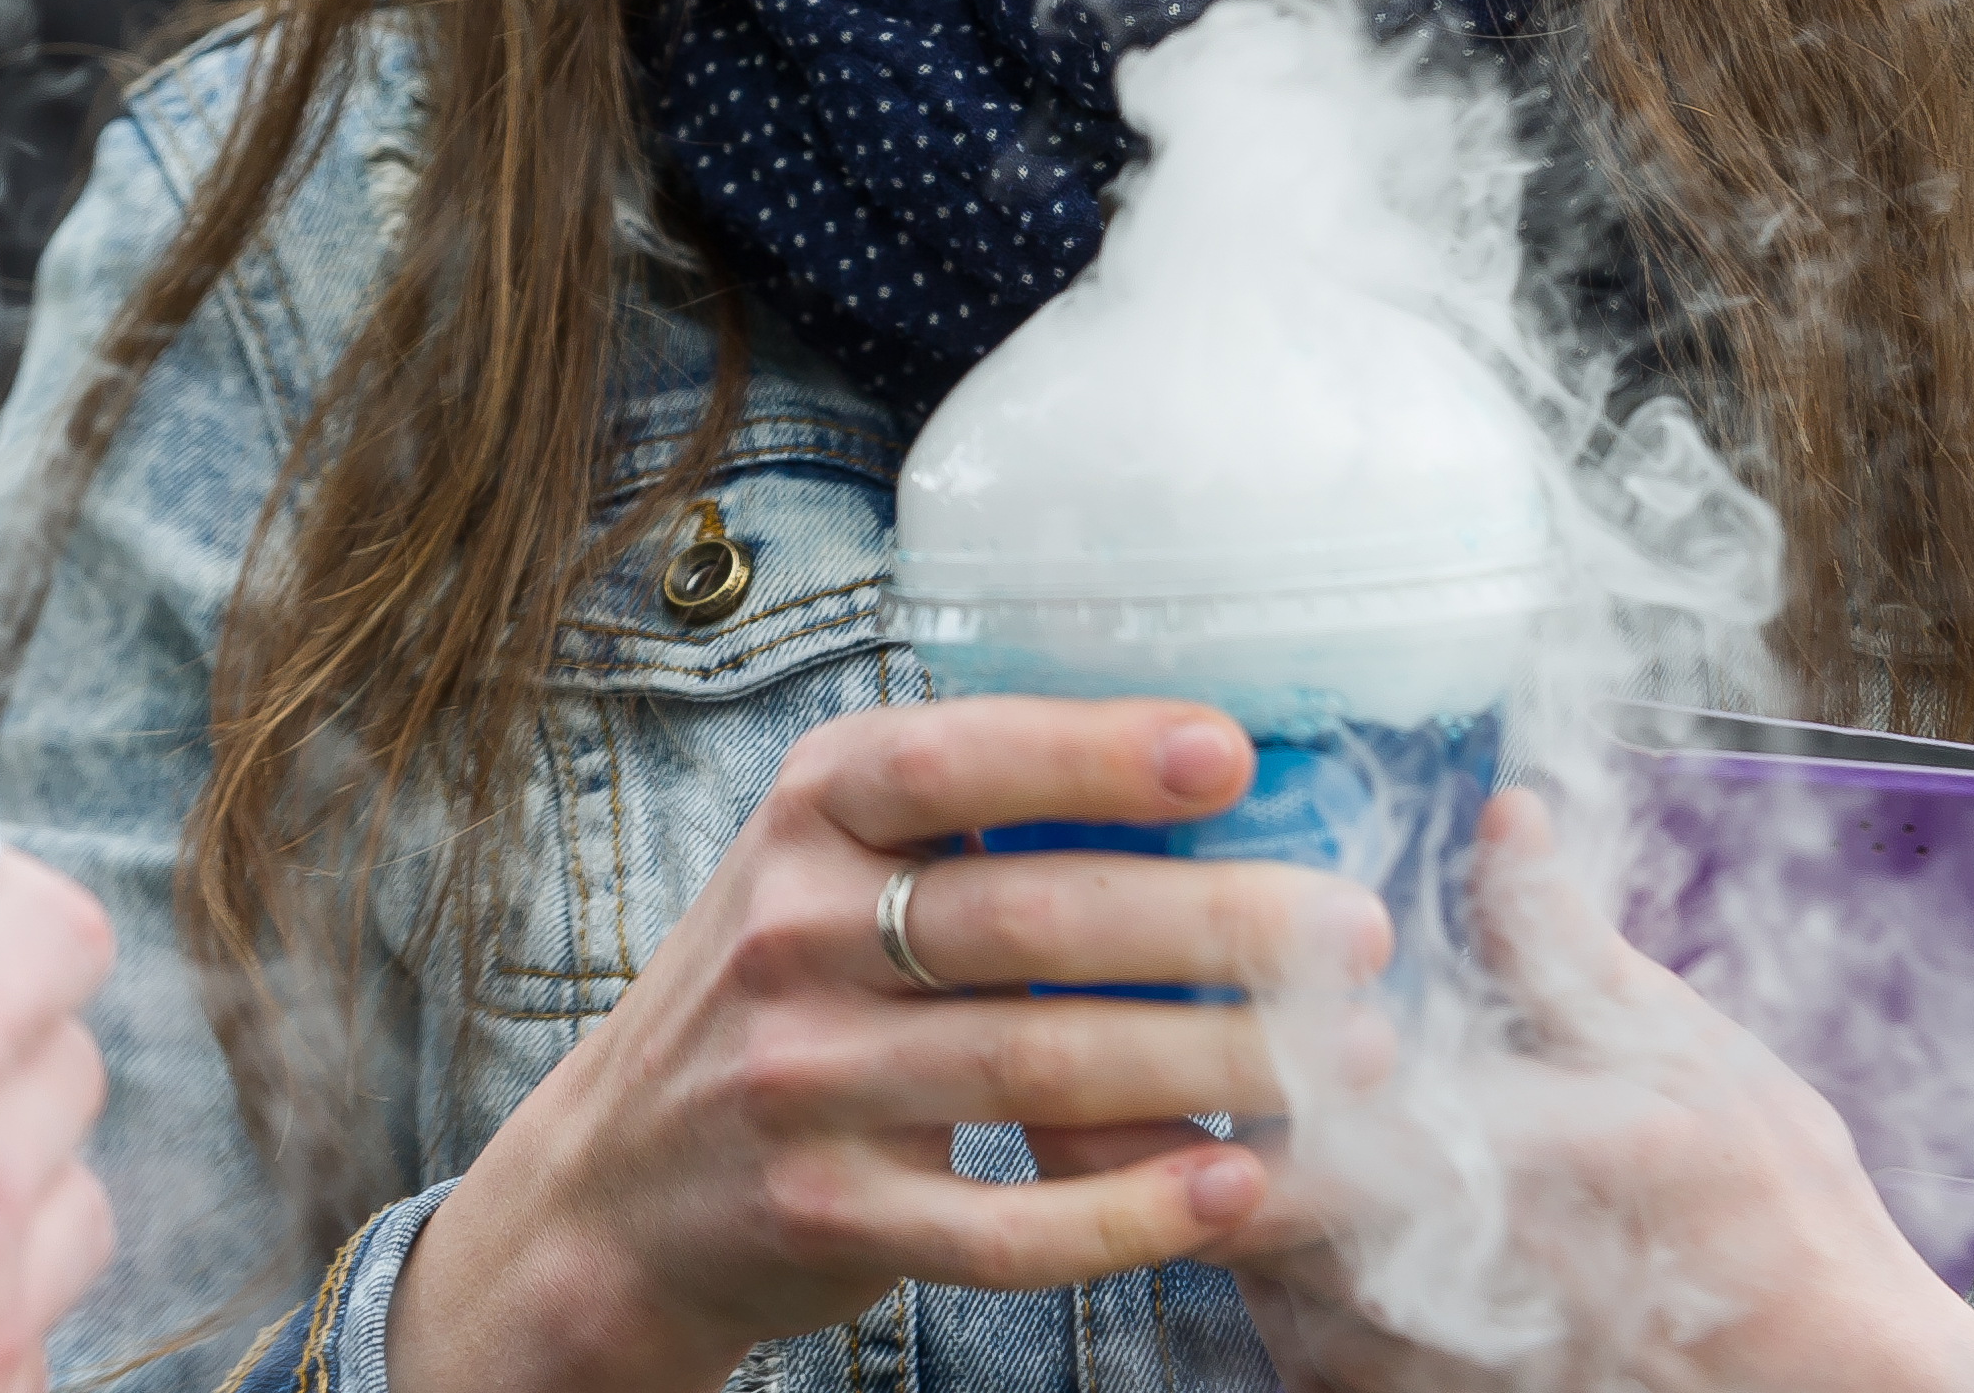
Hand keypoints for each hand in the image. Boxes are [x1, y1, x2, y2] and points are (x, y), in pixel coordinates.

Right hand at [387, 697, 1396, 1392]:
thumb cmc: (785, 994)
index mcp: (809, 811)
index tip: (1233, 751)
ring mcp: (800, 1078)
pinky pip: (1003, 1222)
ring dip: (1212, 1064)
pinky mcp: (826, 1212)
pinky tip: (1229, 1190)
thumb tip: (1217, 765)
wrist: (617, 1190)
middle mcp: (792, 930)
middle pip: (1031, 920)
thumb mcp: (829, 866)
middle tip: (1356, 931)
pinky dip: (1129, 1212)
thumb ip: (970, 820)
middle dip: (1215, 925)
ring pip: (1038, 1070)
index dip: (1096, 753)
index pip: (956, 759)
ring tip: (1346, 1057)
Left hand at [1054, 792, 1973, 1392]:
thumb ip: (1563, 945)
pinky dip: (1285, 1301)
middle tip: (1103, 1064)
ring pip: (1249, 1292)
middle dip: (1159, 1137)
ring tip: (1191, 1143)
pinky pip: (1302, 1364)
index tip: (1131, 997)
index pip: (1272, 1121)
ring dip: (1214, 1219)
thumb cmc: (1775, 1233)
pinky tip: (1303, 1250)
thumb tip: (1506, 816)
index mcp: (1480, 1159)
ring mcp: (1411, 1370)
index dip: (1177, 1065)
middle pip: (1223, 1214)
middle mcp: (1425, 1279)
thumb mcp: (1682, 1059)